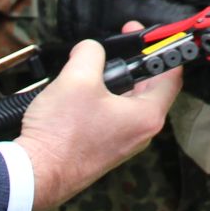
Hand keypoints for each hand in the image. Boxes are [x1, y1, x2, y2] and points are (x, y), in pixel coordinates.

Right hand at [15, 38, 179, 210]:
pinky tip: (80, 92)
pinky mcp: (104, 148)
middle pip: (148, 87)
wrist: (37, 174)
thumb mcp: (78, 78)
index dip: (162, 48)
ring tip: (90, 68)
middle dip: (133, 62)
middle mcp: (141, 132)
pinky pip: (111, 116)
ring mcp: (123, 142)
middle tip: (118, 45)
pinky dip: (102, 99)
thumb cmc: (61, 134)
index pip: (172, 76)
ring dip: (114, 81)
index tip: (147, 36)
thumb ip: (91, 52)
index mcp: (147, 116)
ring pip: (127, 102)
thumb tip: (91, 49)